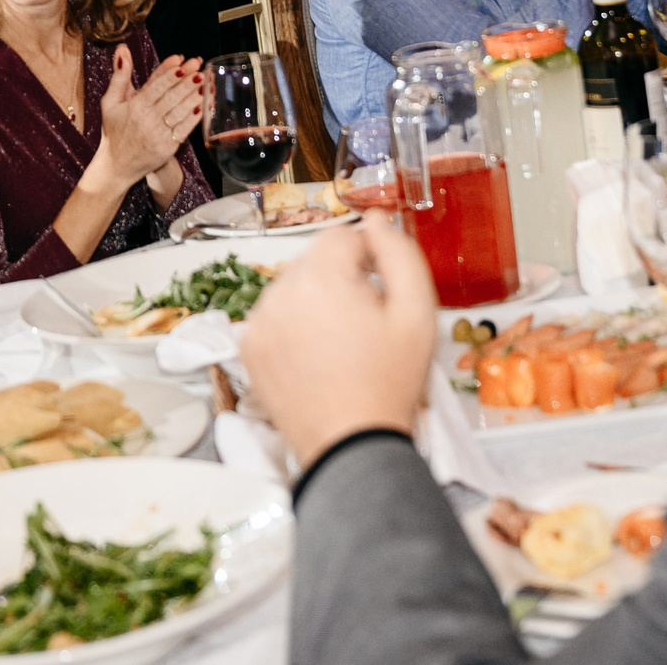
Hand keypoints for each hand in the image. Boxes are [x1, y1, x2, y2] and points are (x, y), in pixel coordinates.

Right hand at [88, 46, 203, 190]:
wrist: (117, 165)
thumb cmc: (114, 130)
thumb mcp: (110, 102)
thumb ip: (119, 75)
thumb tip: (122, 49)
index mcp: (134, 107)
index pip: (155, 87)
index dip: (169, 74)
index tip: (182, 62)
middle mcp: (147, 120)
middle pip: (171, 97)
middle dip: (187, 81)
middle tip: (199, 67)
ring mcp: (158, 135)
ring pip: (180, 112)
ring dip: (194, 96)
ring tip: (206, 82)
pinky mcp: (168, 148)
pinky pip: (184, 129)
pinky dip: (194, 117)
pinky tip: (203, 105)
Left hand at [239, 214, 438, 467]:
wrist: (352, 447)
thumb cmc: (390, 382)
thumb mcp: (417, 313)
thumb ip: (400, 254)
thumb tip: (377, 220)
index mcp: (320, 278)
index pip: (342, 236)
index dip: (368, 257)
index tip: (381, 292)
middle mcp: (279, 292)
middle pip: (315, 260)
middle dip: (341, 280)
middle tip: (365, 324)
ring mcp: (258, 322)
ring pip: (292, 286)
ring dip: (315, 301)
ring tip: (341, 343)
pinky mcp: (248, 349)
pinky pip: (274, 316)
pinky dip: (293, 325)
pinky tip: (316, 355)